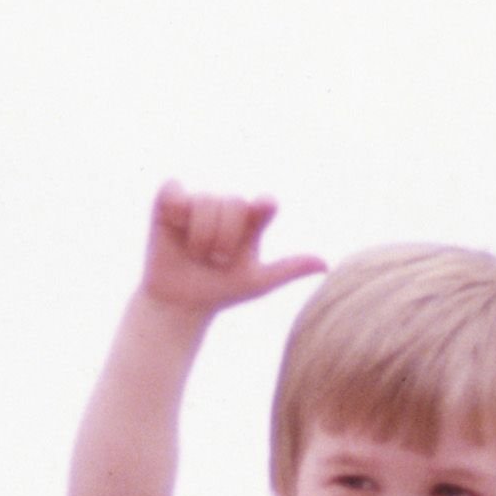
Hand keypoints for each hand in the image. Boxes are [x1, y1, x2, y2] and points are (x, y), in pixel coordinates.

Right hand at [139, 181, 321, 315]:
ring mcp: (199, 203)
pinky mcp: (169, 202)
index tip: (263, 210)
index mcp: (252, 222)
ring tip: (196, 254)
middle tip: (216, 260)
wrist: (180, 304)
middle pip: (234, 204)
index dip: (263, 205)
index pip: (263, 204)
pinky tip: (174, 225)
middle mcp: (227, 208)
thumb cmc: (221, 292)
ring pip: (205, 200)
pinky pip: (175, 190)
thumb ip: (288, 269)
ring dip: (201, 234)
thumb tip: (325, 265)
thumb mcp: (256, 283)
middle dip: (224, 237)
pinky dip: (175, 208)